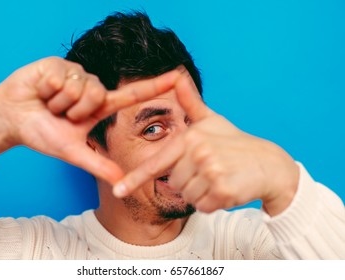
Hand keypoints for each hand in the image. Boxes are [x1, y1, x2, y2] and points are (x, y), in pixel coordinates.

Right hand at [0, 57, 180, 184]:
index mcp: (99, 106)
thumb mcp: (72, 151)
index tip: (177, 77)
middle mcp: (91, 87)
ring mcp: (76, 74)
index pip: (132, 94)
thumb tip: (122, 182)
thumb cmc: (41, 133)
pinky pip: (62, 77)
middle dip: (74, 111)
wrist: (11, 118)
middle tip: (59, 115)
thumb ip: (98, 164)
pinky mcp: (59, 64)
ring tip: (49, 103)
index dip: (155, 86)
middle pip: (97, 94)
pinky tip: (42, 91)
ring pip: (80, 87)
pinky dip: (48, 90)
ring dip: (60, 102)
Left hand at [113, 72, 299, 215]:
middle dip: (190, 182)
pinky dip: (213, 203)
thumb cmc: (236, 143)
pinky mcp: (223, 190)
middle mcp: (198, 152)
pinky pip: (204, 206)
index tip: (118, 190)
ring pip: (188, 196)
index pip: (158, 162)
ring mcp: (211, 171)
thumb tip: (177, 74)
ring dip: (201, 193)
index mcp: (190, 137)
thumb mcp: (212, 120)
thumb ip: (190, 102)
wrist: (269, 164)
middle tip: (210, 170)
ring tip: (218, 178)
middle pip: (174, 183)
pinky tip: (226, 189)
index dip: (135, 178)